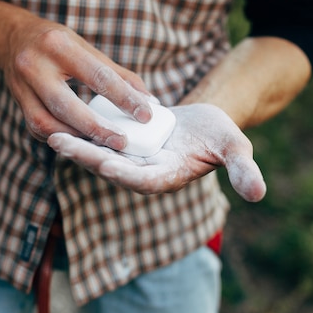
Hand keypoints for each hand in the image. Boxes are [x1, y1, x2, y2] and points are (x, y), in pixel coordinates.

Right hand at [1, 17, 152, 149]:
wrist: (13, 38)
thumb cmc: (58, 43)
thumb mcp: (86, 48)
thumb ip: (118, 74)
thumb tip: (149, 101)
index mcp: (58, 46)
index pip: (97, 76)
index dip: (123, 98)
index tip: (145, 115)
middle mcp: (34, 65)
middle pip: (66, 105)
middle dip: (96, 128)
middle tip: (121, 142)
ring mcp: (20, 86)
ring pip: (47, 122)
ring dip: (76, 137)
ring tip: (101, 144)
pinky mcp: (17, 103)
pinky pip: (37, 128)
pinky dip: (61, 136)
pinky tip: (79, 140)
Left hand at [47, 103, 266, 201]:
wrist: (201, 125)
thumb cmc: (219, 136)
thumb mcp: (235, 149)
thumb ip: (244, 170)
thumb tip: (259, 194)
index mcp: (167, 176)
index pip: (145, 181)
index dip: (127, 174)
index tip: (107, 164)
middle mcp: (143, 172)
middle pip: (113, 167)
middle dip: (87, 157)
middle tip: (61, 144)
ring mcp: (130, 159)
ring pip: (99, 154)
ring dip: (77, 146)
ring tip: (52, 133)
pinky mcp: (122, 145)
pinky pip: (98, 140)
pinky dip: (81, 132)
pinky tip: (60, 119)